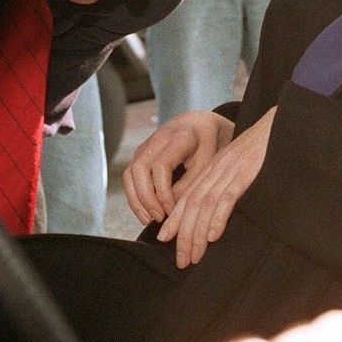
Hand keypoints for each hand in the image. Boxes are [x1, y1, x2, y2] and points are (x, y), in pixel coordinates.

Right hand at [122, 110, 233, 224]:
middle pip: (139, 168)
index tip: (172, 210)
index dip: (163, 192)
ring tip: (149, 219)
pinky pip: (130, 175)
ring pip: (130, 172)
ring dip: (136, 199)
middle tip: (159, 217)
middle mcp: (159, 137)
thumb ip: (191, 183)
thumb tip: (172, 210)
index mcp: (180, 136)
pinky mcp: (142, 152)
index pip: (161, 165)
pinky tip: (146, 210)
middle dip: (145, 197)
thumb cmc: (211, 142)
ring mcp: (147, 144)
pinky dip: (135, 194)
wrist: (204, 123)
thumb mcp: (210, 162)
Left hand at [157, 106, 274, 267]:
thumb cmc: (263, 148)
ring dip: (197, 233)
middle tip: (181, 260)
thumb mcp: (239, 164)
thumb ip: (228, 182)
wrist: (278, 125)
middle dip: (183, 235)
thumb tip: (219, 209)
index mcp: (213, 168)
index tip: (165, 239)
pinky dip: (218, 217)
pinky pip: (227, 197)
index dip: (175, 219)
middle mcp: (216, 170)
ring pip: (205, 205)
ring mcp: (229, 171)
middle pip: (191, 205)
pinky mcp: (245, 173)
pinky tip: (213, 235)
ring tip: (194, 256)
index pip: (187, 196)